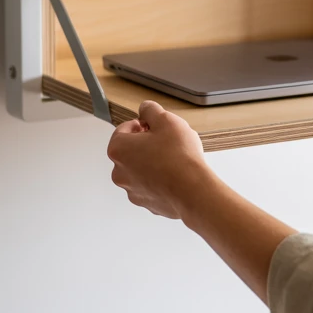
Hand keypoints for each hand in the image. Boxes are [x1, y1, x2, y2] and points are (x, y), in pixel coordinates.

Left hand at [107, 101, 208, 218]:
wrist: (193, 190)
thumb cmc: (179, 157)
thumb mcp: (166, 120)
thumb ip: (151, 110)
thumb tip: (146, 109)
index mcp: (119, 149)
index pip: (123, 129)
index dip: (141, 124)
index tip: (154, 126)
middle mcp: (120, 172)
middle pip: (130, 151)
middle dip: (146, 145)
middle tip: (166, 142)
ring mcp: (132, 190)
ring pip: (139, 170)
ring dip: (152, 163)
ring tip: (174, 160)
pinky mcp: (146, 203)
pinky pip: (150, 187)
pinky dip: (159, 180)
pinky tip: (175, 175)